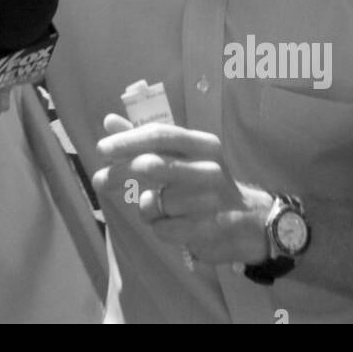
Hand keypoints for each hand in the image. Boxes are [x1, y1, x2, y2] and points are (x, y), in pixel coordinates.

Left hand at [92, 113, 270, 265]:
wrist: (252, 221)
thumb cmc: (207, 184)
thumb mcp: (184, 156)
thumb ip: (145, 141)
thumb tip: (109, 121)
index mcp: (203, 145)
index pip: (160, 135)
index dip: (127, 140)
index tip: (101, 149)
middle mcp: (209, 169)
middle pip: (151, 165)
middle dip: (119, 173)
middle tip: (99, 180)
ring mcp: (210, 201)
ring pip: (152, 202)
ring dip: (147, 208)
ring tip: (162, 208)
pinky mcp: (208, 230)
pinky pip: (162, 229)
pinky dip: (159, 228)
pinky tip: (175, 225)